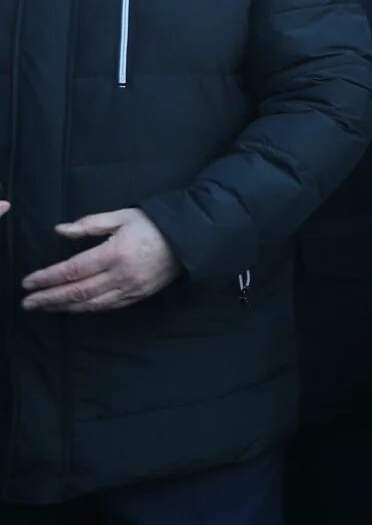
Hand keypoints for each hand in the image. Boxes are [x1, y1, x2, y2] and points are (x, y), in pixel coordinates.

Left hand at [23, 209, 180, 312]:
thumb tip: (60, 230)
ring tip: (44, 307)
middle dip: (49, 298)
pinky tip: (72, 307)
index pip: (72, 269)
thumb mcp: (123, 216)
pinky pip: (107, 307)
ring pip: (90, 304)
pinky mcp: (138, 296)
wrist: (191, 240)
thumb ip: (90, 224)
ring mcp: (130, 289)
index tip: (27, 282)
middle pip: (77, 291)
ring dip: (63, 307)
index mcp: (115, 252)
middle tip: (27, 302)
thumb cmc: (155, 224)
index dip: (47, 278)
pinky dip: (86, 309)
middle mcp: (121, 275)